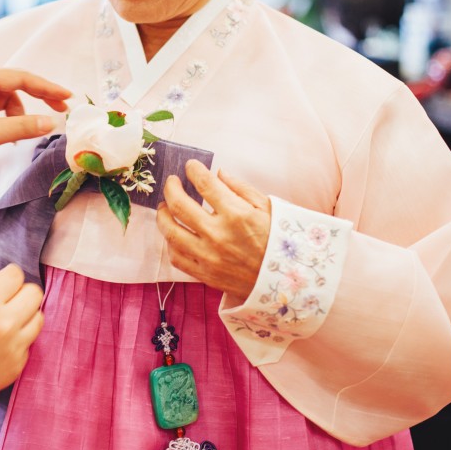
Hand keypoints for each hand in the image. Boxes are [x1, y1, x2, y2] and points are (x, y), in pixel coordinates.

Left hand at [0, 69, 70, 179]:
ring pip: (5, 101)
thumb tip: (51, 123)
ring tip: (14, 136)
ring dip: (16, 116)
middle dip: (36, 100)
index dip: (47, 87)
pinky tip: (4, 137)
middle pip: (14, 87)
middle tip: (59, 112)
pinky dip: (3, 123)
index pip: (21, 78)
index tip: (68, 97)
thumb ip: (21, 127)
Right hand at [0, 260, 43, 411]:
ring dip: (24, 314)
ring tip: (0, 321)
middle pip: (34, 293)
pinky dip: (18, 338)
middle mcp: (5, 323)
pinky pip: (29, 342)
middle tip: (1, 300)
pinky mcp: (16, 367)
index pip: (16, 275)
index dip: (6, 275)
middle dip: (19, 291)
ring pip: (38, 317)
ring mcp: (14, 347)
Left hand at [156, 160, 270, 299]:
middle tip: (171, 182)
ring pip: (170, 232)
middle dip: (170, 187)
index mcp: (237, 214)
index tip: (190, 166)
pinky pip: (176, 257)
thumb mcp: (269, 209)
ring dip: (163, 215)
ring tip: (165, 207)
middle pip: (179, 205)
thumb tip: (218, 173)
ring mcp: (208, 256)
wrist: (288, 283)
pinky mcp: (205, 274)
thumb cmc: (280, 242)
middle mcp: (218, 234)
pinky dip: (170, 243)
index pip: (205, 184)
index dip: (194, 170)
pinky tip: (174, 234)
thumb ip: (241, 189)